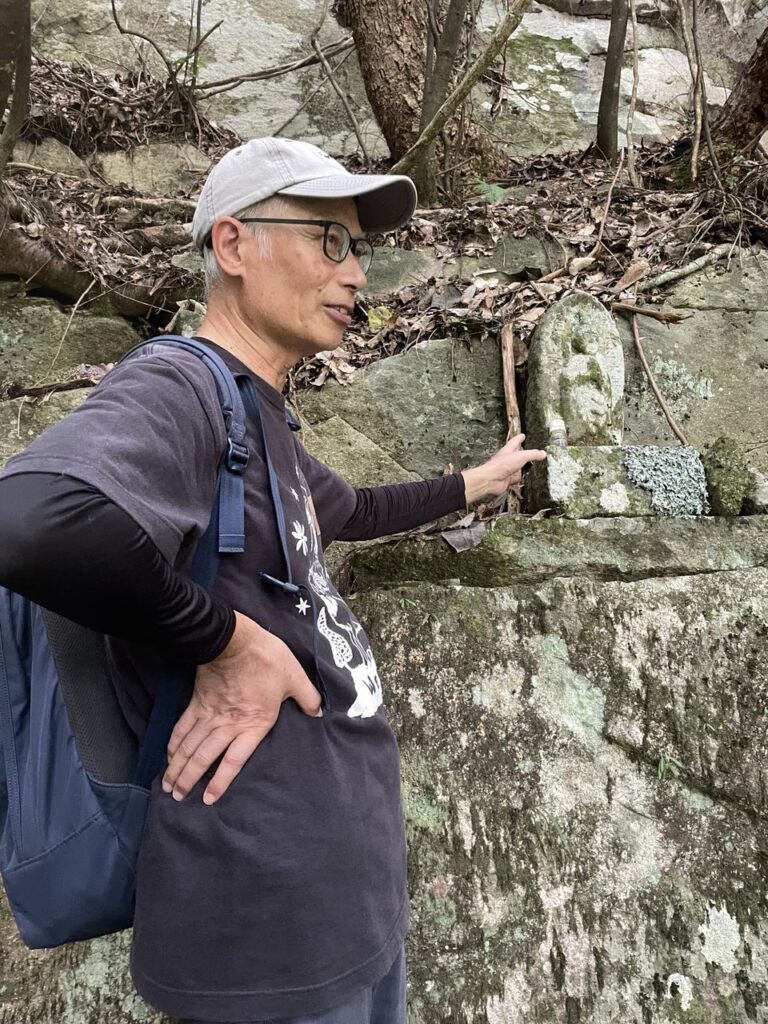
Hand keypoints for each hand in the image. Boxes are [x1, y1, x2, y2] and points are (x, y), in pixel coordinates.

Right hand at [161, 611, 321, 804]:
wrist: (233, 638)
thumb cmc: (266, 658)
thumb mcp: (294, 677)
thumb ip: (307, 697)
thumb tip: (318, 712)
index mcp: (254, 723)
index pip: (234, 760)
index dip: (220, 781)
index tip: (208, 798)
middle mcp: (228, 724)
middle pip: (204, 757)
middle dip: (189, 779)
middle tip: (176, 797)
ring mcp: (209, 714)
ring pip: (188, 746)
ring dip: (176, 767)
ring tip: (167, 785)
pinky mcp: (196, 701)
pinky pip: (181, 727)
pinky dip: (173, 744)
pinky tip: (168, 755)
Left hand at [461, 434, 546, 502]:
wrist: (491, 480)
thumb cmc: (501, 465)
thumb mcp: (521, 456)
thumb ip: (533, 454)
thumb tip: (543, 453)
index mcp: (509, 450)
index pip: (515, 441)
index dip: (519, 438)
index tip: (522, 435)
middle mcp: (507, 459)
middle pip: (517, 455)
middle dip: (522, 454)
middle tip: (528, 452)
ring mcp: (507, 470)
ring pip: (518, 468)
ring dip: (522, 469)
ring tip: (528, 467)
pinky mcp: (508, 480)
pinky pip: (517, 479)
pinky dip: (519, 479)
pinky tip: (522, 479)